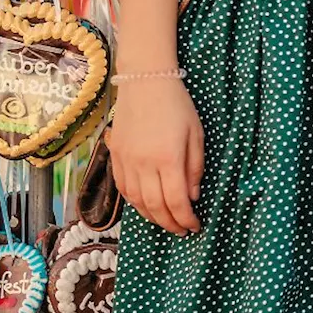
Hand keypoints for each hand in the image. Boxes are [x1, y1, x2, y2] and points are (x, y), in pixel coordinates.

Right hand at [109, 78, 204, 235]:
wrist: (144, 82)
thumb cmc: (177, 106)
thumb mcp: (196, 134)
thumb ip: (195, 167)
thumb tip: (192, 196)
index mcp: (168, 159)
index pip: (176, 201)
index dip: (186, 219)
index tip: (195, 226)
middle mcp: (144, 164)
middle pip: (155, 206)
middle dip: (170, 223)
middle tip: (182, 230)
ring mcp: (126, 161)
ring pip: (136, 201)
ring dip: (152, 217)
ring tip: (166, 222)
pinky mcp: (115, 156)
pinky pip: (123, 188)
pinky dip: (135, 203)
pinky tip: (145, 206)